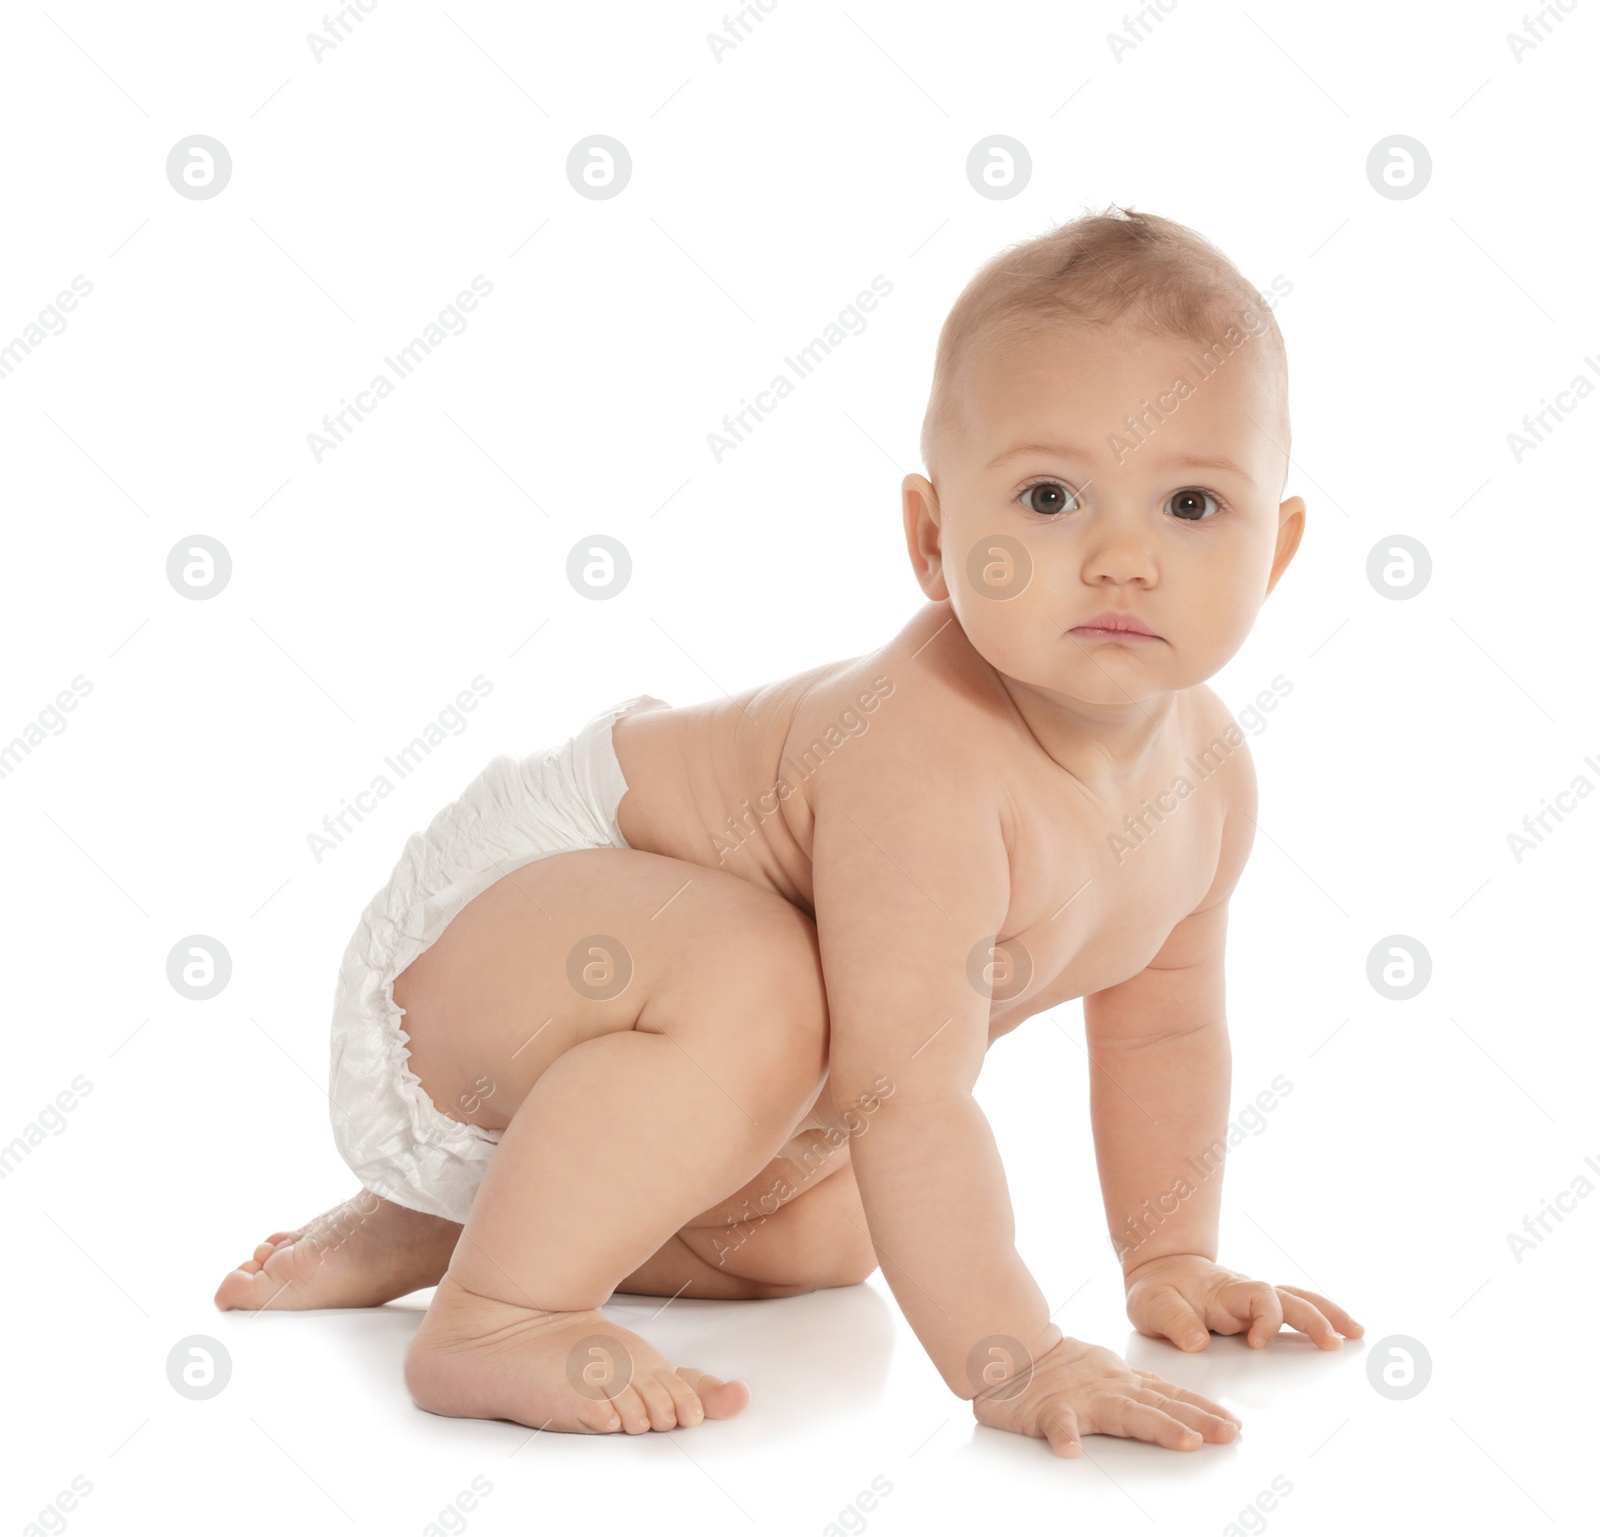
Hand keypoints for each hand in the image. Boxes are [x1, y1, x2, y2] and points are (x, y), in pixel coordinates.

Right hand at [969, 1335, 1240, 1457]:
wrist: (1011, 1350)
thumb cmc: (1058, 1368)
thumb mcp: (1105, 1374)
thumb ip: (1136, 1389)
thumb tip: (1175, 1401)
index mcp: (1121, 1384)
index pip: (1170, 1397)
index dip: (1202, 1410)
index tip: (1233, 1424)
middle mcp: (1108, 1389)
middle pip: (1159, 1406)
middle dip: (1197, 1420)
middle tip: (1228, 1434)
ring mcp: (1080, 1398)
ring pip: (1123, 1413)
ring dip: (1156, 1426)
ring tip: (1185, 1441)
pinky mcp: (1047, 1409)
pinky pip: (1057, 1424)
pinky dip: (1064, 1435)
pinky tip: (1070, 1450)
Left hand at [1124, 1253, 1363, 1351]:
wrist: (1159, 1268)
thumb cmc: (1156, 1289)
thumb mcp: (1152, 1304)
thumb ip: (1174, 1321)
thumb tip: (1198, 1342)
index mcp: (1224, 1290)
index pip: (1258, 1297)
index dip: (1264, 1320)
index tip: (1256, 1345)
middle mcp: (1246, 1291)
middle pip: (1288, 1297)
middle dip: (1313, 1318)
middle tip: (1333, 1342)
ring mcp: (1254, 1298)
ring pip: (1297, 1299)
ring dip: (1327, 1313)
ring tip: (1356, 1332)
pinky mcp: (1257, 1307)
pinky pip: (1294, 1306)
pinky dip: (1320, 1314)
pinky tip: (1340, 1328)